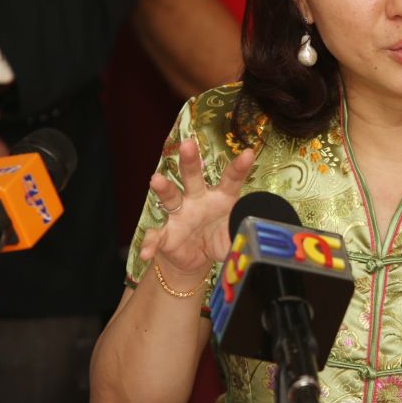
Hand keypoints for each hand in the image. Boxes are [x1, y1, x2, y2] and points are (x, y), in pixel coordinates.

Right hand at [140, 138, 255, 278]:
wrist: (196, 258)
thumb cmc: (219, 239)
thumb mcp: (234, 239)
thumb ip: (243, 238)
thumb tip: (254, 244)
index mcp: (221, 198)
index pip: (231, 180)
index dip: (239, 167)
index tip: (248, 153)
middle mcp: (198, 200)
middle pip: (193, 176)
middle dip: (190, 160)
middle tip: (188, 144)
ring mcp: (179, 215)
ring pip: (171, 196)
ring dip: (163, 187)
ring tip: (156, 180)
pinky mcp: (165, 235)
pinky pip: (155, 237)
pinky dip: (150, 243)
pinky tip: (147, 251)